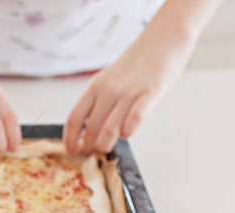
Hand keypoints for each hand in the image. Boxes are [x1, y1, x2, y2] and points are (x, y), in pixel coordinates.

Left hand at [64, 29, 195, 154]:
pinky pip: (135, 118)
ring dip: (105, 143)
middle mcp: (109, 90)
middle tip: (91, 153)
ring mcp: (130, 92)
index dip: (70, 138)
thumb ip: (99, 101)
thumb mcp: (109, 79)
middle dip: (89, 144)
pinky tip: (126, 134)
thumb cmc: (137, 63)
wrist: (164, 38)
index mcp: (95, 86)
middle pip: (92, 126)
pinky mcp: (151, 94)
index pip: (75, 117)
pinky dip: (128, 131)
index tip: (70, 150)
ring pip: (110, 127)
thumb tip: (88, 130)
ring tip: (104, 150)